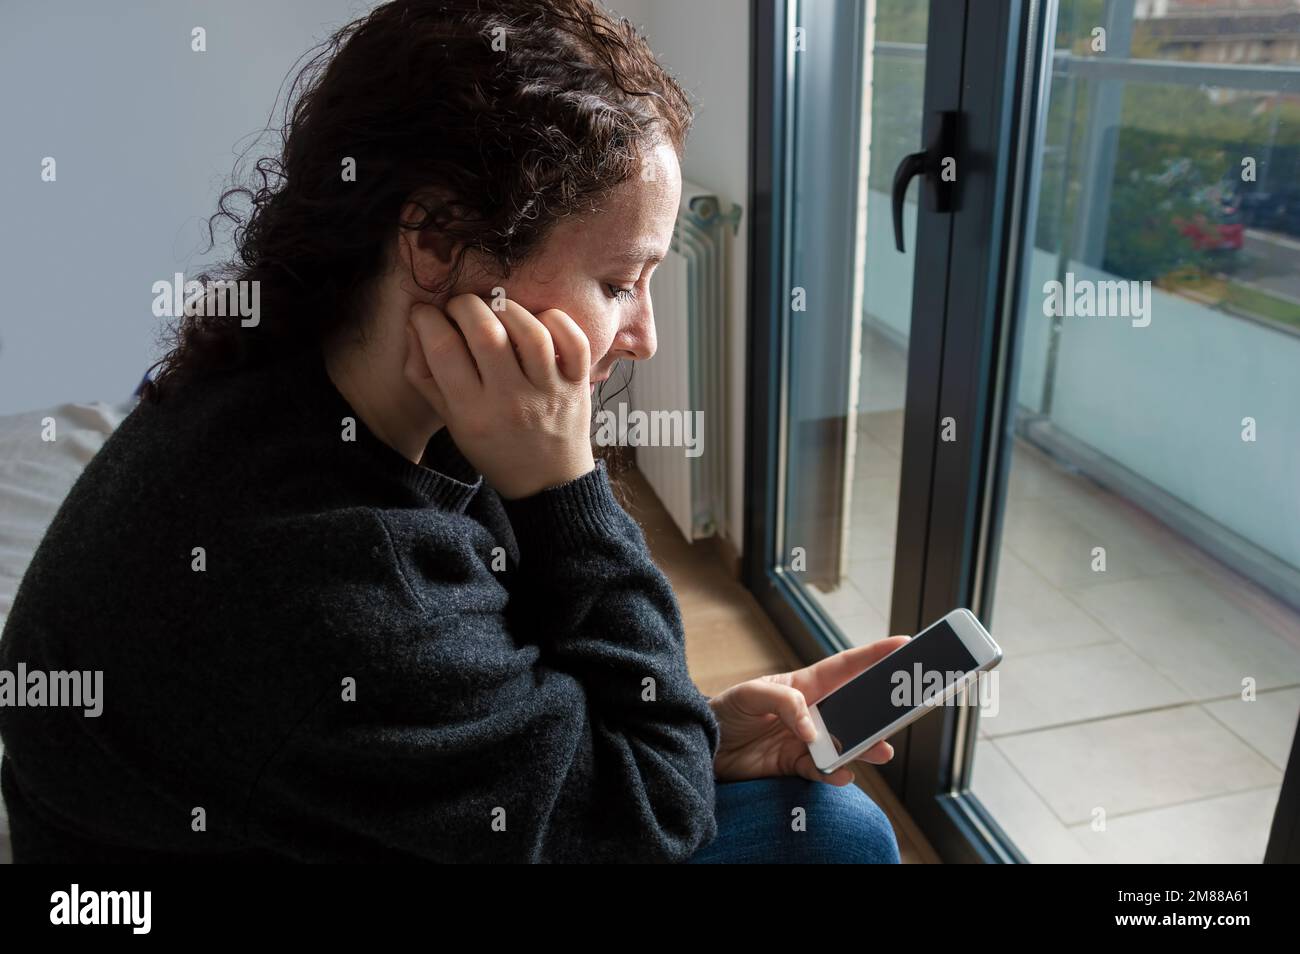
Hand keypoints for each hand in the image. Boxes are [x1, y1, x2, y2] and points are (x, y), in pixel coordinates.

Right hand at [403, 293, 595, 499]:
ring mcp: (548, 392)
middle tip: (460, 309)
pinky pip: (574, 341)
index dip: (427, 319)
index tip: (425, 314)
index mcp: (471, 413)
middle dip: (464, 305)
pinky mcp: (577, 385)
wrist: (547, 484)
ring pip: (530, 332)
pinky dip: (556, 320)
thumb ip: (426, 375)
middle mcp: (511, 401)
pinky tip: (537, 321)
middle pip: (485, 332)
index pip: (443, 350)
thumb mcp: (451, 421)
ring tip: (495, 311)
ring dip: (507, 308)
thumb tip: (415, 324)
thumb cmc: (493, 448)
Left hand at [709, 636, 911, 785]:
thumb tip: (813, 729)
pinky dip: (834, 773)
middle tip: (907, 710)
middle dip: (881, 709)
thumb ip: (784, 702)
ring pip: (846, 743)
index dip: (874, 655)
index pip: (846, 668)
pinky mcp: (795, 766)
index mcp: (804, 685)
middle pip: (855, 709)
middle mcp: (811, 713)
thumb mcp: (748, 694)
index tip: (904, 645)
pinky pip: (822, 770)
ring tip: (882, 751)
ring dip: (865, 747)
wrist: (701, 748)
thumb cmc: (724, 712)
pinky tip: (842, 772)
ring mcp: (806, 741)